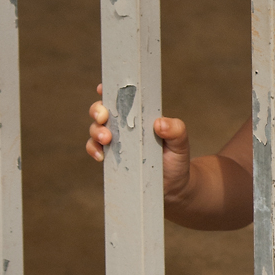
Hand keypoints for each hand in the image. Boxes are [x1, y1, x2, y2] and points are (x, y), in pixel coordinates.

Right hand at [86, 84, 191, 202]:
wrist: (173, 187)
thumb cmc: (177, 159)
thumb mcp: (181, 143)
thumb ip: (176, 130)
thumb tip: (159, 123)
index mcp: (141, 115)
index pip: (124, 97)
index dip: (110, 89)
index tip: (102, 87)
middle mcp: (125, 125)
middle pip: (102, 110)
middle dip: (98, 110)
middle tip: (104, 117)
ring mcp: (116, 141)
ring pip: (96, 129)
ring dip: (96, 131)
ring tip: (107, 139)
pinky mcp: (111, 157)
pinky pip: (94, 149)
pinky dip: (93, 149)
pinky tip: (101, 156)